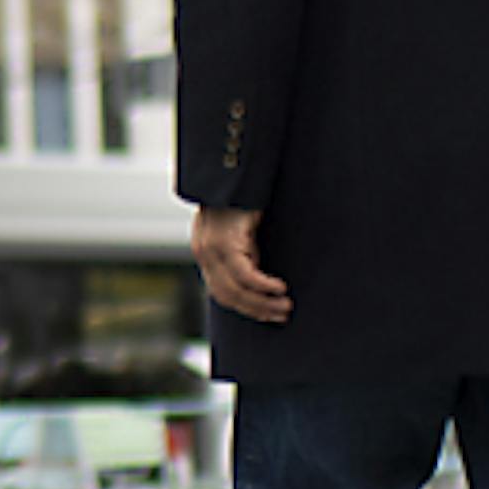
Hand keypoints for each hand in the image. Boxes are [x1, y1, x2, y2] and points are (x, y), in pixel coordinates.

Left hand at [193, 205, 291, 325]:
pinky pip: (244, 273)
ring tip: (285, 306)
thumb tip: (260, 270)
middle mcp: (204, 253)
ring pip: (235, 289)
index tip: (266, 315)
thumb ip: (243, 250)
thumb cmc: (240, 197)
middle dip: (256, 310)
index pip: (220, 292)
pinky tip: (279, 288)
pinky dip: (262, 285)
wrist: (232, 172)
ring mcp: (210, 248)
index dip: (244, 307)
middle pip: (227, 296)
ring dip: (262, 303)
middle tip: (281, 315)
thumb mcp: (238, 228)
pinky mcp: (223, 241)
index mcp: (205, 252)